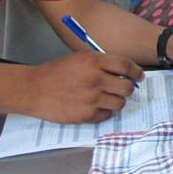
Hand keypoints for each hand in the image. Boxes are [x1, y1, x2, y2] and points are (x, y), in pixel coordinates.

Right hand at [24, 52, 142, 123]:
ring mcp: (91, 99)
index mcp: (94, 61)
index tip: (139, 76)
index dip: (136, 72)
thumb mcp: (80, 58)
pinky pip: (106, 115)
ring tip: (106, 98)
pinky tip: (94, 106)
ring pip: (120, 103)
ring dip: (116, 101)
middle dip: (127, 89)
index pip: (126, 66)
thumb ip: (102, 63)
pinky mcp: (86, 115)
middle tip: (122, 89)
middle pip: (127, 87)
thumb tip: (124, 72)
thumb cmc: (56, 72)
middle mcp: (95, 79)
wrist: (33, 89)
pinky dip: (104, 112)